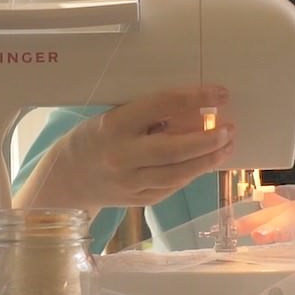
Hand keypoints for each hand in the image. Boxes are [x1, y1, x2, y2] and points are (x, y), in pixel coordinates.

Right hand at [15, 85, 234, 212]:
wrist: (64, 180)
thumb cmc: (91, 139)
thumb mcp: (111, 116)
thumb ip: (147, 115)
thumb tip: (193, 111)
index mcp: (114, 126)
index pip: (162, 106)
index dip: (195, 97)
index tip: (220, 92)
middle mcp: (122, 157)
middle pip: (175, 149)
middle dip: (208, 139)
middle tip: (230, 129)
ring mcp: (130, 183)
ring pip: (178, 174)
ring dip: (207, 160)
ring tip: (227, 146)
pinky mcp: (138, 201)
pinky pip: (171, 187)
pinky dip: (191, 174)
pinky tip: (204, 163)